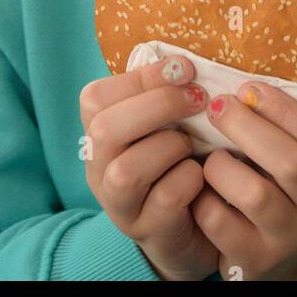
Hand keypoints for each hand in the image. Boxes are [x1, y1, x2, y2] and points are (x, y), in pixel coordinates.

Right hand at [80, 55, 219, 281]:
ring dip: (170, 146)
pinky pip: (164, 199)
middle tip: (198, 98)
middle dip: (158, 104)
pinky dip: (189, 179)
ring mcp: (120, 206)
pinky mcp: (148, 232)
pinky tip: (201, 176)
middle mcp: (100, 171)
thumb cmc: (179, 163)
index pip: (95, 97)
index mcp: (100, 137)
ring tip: (193, 146)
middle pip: (105, 129)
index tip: (184, 68)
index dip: (141, 77)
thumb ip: (165, 97)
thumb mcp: (166, 126)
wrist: (191, 230)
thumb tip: (184, 64)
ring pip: (126, 171)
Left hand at [191, 81, 296, 280]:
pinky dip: (203, 199)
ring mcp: (287, 235)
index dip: (288, 110)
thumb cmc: (277, 181)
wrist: (275, 251)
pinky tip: (200, 188)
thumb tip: (242, 82)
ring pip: (256, 195)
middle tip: (217, 106)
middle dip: (248, 127)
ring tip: (211, 157)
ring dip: (223, 166)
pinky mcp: (254, 258)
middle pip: (291, 163)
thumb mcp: (293, 151)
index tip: (251, 89)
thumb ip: (280, 120)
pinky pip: (221, 223)